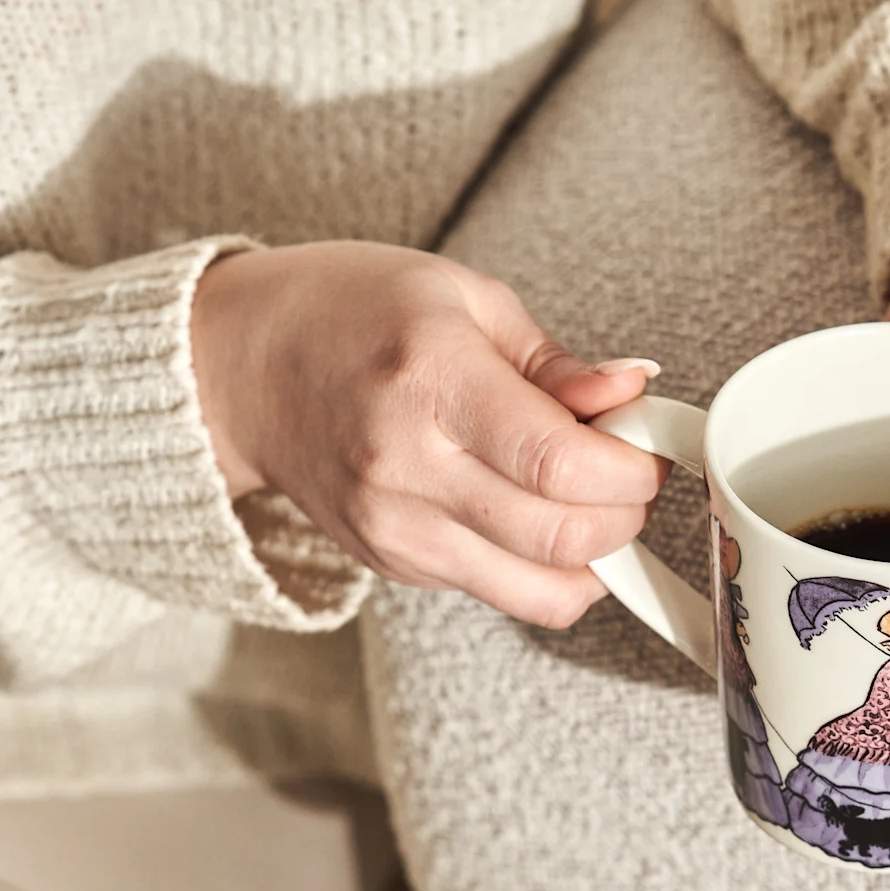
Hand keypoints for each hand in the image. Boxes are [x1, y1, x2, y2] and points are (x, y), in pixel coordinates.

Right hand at [190, 240, 661, 627]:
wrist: (243, 369)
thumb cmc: (348, 314)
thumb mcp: (462, 298)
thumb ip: (556, 362)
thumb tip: (634, 394)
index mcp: (432, 381)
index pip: (560, 465)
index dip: (630, 472)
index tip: (646, 450)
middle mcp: (409, 467)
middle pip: (561, 536)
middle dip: (625, 516)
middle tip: (629, 475)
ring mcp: (397, 530)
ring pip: (538, 588)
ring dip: (594, 557)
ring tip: (589, 503)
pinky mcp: (395, 566)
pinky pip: (499, 591)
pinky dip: (541, 566)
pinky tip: (532, 514)